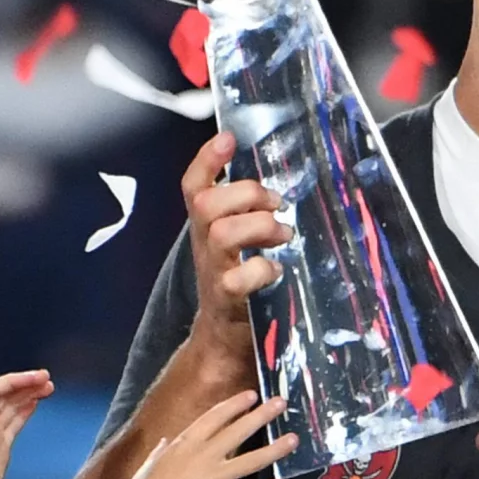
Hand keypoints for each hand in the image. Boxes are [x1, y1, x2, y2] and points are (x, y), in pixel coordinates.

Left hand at [0, 371, 53, 478]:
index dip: (14, 381)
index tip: (37, 377)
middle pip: (4, 396)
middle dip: (24, 384)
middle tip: (48, 379)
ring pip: (11, 408)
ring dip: (28, 395)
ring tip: (49, 387)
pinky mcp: (1, 450)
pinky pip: (14, 423)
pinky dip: (26, 411)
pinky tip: (36, 403)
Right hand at [94, 392, 293, 478]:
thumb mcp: (151, 462)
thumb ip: (164, 450)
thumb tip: (168, 440)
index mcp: (186, 443)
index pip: (215, 416)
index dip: (235, 404)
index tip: (252, 395)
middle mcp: (204, 455)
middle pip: (239, 431)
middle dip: (262, 415)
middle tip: (281, 403)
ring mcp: (215, 478)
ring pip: (252, 460)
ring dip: (274, 449)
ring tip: (293, 439)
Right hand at [180, 132, 292, 379]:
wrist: (226, 340)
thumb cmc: (241, 282)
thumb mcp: (239, 242)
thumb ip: (249, 211)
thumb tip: (285, 179)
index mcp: (207, 226)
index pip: (194, 185)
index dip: (207, 159)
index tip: (228, 139)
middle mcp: (204, 245)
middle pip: (207, 204)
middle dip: (246, 194)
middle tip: (277, 204)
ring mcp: (213, 272)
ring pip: (222, 233)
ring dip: (259, 227)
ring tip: (283, 235)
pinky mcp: (227, 300)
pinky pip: (238, 279)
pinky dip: (262, 269)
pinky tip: (277, 270)